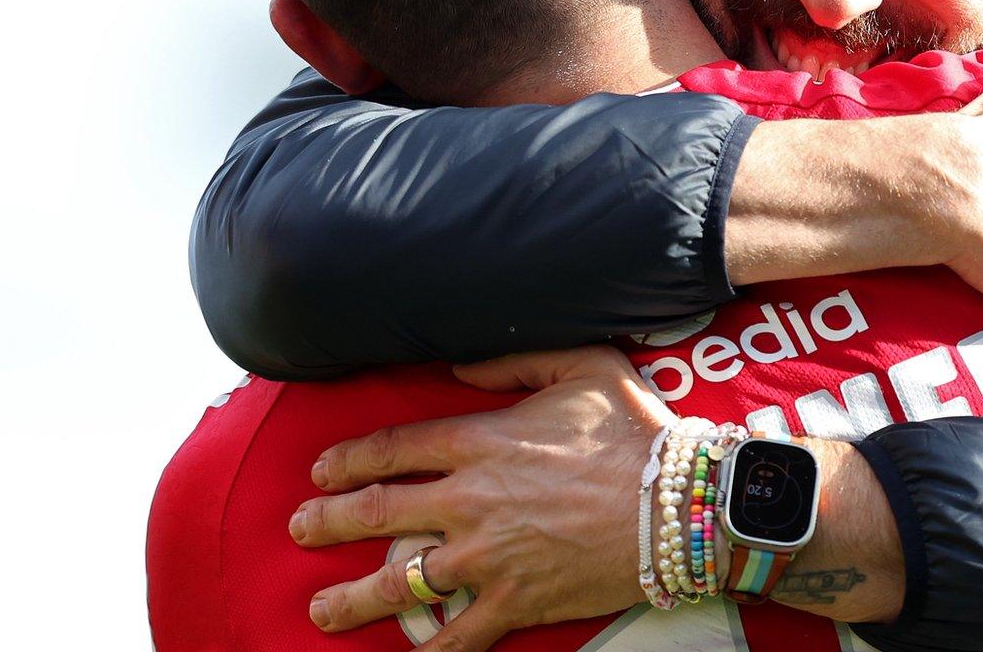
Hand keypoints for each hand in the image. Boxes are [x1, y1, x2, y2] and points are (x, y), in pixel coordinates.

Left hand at [288, 345, 673, 648]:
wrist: (680, 505)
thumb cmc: (637, 432)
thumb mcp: (585, 365)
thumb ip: (516, 360)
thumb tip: (461, 369)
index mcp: (479, 441)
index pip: (392, 448)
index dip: (347, 459)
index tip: (322, 470)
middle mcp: (468, 500)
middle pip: (375, 512)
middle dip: (327, 521)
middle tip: (302, 527)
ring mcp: (486, 557)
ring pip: (398, 581)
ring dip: (352, 596)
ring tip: (322, 607)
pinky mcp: (514, 601)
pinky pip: (457, 637)